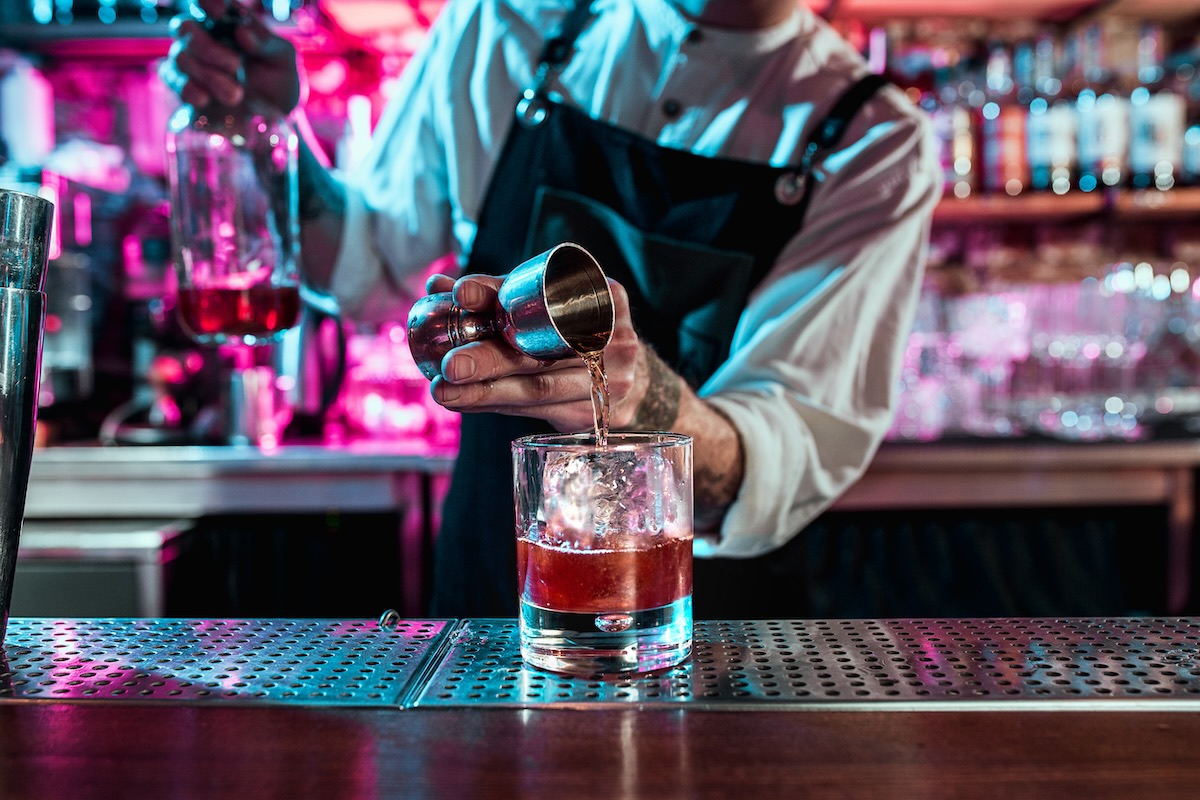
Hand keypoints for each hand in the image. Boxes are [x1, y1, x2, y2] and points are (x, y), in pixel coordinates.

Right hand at [160, 0, 300, 114]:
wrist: (274, 116)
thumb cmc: (278, 78)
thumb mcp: (283, 60)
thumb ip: (267, 44)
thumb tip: (242, 32)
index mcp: (227, 21)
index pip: (207, 1)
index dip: (208, 1)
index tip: (218, 11)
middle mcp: (203, 37)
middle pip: (184, 27)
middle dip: (208, 48)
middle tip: (235, 65)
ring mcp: (191, 64)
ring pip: (180, 58)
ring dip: (208, 76)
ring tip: (236, 95)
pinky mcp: (186, 89)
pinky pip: (174, 83)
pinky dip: (189, 91)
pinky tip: (206, 100)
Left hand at [424, 273, 663, 432]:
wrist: (629, 376)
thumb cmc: (575, 332)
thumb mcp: (550, 303)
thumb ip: (498, 294)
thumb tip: (436, 287)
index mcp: (603, 296)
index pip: (546, 293)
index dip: (499, 294)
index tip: (460, 294)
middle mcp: (611, 337)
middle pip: (541, 352)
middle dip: (488, 359)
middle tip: (448, 365)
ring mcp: (609, 379)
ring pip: (537, 389)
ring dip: (485, 393)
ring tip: (444, 392)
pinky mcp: (596, 414)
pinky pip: (539, 412)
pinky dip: (497, 406)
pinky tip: (466, 403)